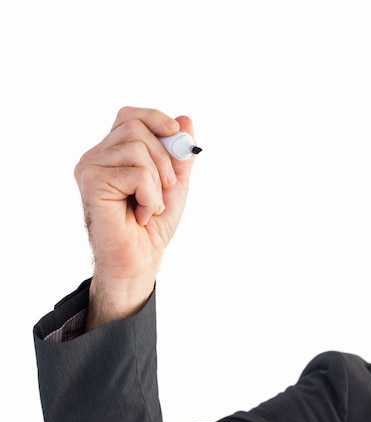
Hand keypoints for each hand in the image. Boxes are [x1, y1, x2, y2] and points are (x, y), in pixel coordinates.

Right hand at [73, 107, 195, 328]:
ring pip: (137, 148)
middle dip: (163, 158)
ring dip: (156, 182)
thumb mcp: (174, 183)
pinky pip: (136, 172)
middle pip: (135, 127)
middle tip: (166, 189)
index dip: (155, 118)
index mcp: (111, 153)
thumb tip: (185, 119)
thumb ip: (178, 153)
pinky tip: (141, 213)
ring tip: (150, 206)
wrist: (139, 260)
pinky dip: (149, 195)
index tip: (176, 133)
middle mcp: (95, 157)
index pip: (129, 116)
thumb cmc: (151, 226)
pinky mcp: (92, 183)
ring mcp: (90, 168)